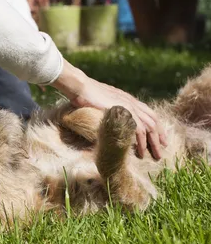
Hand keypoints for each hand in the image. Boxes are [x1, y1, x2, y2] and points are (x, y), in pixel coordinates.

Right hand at [51, 59, 167, 159]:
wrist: (81, 88)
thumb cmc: (86, 94)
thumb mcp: (102, 102)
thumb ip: (109, 108)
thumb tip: (107, 117)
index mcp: (128, 99)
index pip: (149, 114)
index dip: (156, 126)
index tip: (159, 138)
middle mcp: (132, 102)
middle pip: (153, 121)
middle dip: (159, 137)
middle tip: (162, 150)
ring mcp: (129, 107)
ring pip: (149, 127)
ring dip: (153, 143)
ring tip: (155, 156)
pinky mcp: (124, 113)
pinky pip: (139, 130)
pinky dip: (141, 142)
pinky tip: (141, 152)